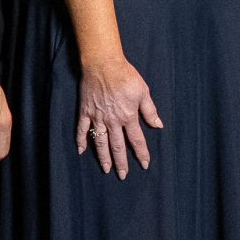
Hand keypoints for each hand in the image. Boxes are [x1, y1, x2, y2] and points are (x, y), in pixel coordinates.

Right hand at [76, 56, 161, 178]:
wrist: (103, 64)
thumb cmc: (125, 76)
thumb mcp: (143, 92)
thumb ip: (149, 111)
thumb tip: (158, 125)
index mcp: (128, 116)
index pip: (136, 140)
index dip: (141, 153)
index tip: (145, 165)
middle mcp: (113, 120)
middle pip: (117, 146)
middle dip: (121, 162)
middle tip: (123, 175)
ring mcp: (98, 117)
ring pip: (100, 142)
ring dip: (103, 157)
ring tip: (106, 169)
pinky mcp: (86, 112)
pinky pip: (82, 130)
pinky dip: (81, 141)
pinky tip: (81, 151)